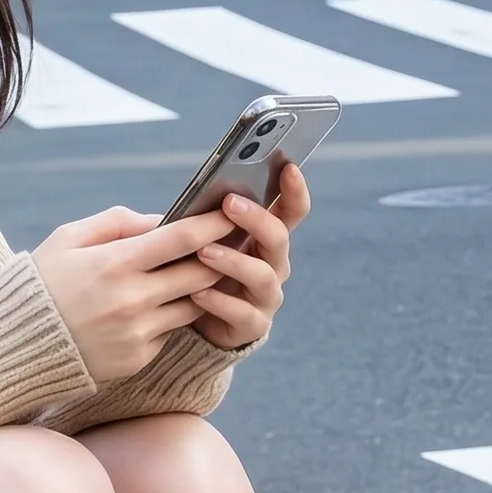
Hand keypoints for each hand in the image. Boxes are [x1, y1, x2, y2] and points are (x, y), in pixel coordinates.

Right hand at [33, 204, 236, 385]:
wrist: (13, 345)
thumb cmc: (42, 282)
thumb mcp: (68, 238)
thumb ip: (117, 223)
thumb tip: (161, 219)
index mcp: (114, 262)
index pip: (183, 238)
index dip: (213, 224)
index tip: (230, 213)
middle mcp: (132, 300)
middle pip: (201, 273)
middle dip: (220, 257)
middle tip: (228, 244)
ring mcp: (137, 333)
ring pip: (193, 305)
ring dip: (199, 289)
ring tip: (195, 273)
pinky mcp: (137, 359)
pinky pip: (170, 332)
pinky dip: (169, 316)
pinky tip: (156, 306)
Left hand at [191, 165, 310, 351]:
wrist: (196, 325)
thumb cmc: (200, 270)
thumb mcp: (205, 240)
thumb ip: (207, 218)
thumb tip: (198, 188)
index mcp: (266, 239)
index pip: (291, 211)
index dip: (295, 190)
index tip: (288, 167)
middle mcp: (274, 265)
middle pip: (278, 238)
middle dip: (256, 219)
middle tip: (228, 203)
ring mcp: (266, 296)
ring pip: (262, 276)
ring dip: (233, 261)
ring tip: (204, 252)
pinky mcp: (252, 325)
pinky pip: (242, 313)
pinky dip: (219, 302)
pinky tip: (197, 293)